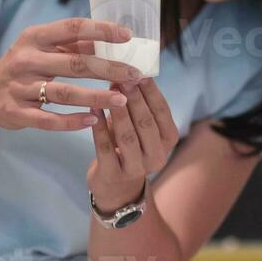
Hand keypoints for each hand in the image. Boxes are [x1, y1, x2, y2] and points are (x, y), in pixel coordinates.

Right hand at [0, 17, 140, 131]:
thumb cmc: (24, 67)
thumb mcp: (41, 48)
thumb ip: (72, 45)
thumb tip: (111, 40)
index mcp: (34, 38)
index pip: (72, 28)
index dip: (101, 31)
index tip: (128, 35)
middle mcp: (25, 60)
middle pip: (74, 63)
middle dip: (108, 69)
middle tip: (135, 75)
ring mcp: (19, 87)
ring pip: (64, 93)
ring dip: (96, 97)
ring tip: (122, 100)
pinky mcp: (16, 112)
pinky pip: (48, 119)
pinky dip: (71, 121)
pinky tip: (93, 120)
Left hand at [87, 77, 178, 211]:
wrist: (117, 187)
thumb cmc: (129, 147)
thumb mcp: (141, 128)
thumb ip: (139, 105)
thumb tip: (127, 73)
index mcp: (169, 139)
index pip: (162, 111)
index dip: (150, 91)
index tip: (138, 72)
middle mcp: (158, 155)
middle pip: (146, 122)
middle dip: (133, 99)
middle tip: (120, 78)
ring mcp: (137, 168)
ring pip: (127, 135)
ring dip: (117, 111)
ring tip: (107, 92)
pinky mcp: (114, 174)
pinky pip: (105, 147)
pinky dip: (98, 127)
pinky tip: (92, 109)